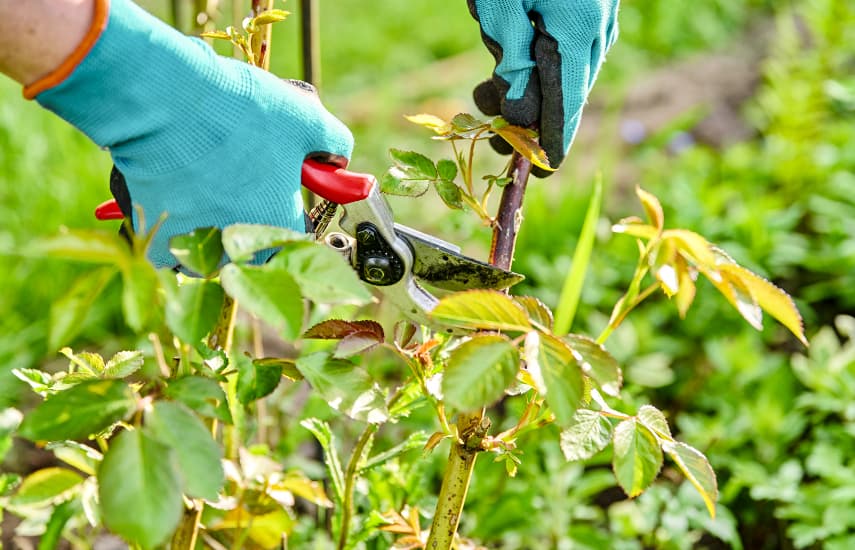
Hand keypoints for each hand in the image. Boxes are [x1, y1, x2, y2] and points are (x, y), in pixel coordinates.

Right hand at [29, 0, 351, 266]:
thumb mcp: (306, 118)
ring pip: (213, 243)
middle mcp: (239, 251)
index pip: (299, 234)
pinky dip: (176, 218)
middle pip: (254, 240)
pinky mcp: (156, 242)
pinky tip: (177, 183)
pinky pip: (174, 241)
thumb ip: (333, 143)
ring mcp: (196, 251)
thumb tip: (338, 157)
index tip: (281, 184)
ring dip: (213, 217)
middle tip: (240, 170)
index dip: (292, 205)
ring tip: (206, 171)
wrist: (161, 99)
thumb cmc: (238, 111)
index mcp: (280, 230)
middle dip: (252, 210)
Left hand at [468, 0, 618, 174]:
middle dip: (528, 119)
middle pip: (566, 93)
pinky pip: (567, 48)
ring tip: (484, 92)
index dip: (553, 142)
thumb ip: (513, 62)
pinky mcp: (589, 6)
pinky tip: (505, 53)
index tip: (542, 173)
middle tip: (493, 135)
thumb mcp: (502, 8)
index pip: (567, 104)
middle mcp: (596, 30)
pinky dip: (536, 62)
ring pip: (565, 72)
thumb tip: (521, 119)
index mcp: (577, 32)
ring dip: (527, 88)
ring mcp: (597, 17)